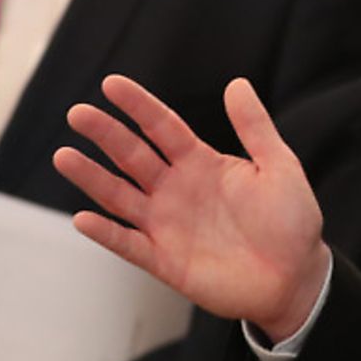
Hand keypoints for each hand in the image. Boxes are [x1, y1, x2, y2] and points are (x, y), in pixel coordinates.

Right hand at [53, 74, 330, 340]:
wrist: (296, 277)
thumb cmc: (292, 221)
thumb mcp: (279, 167)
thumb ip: (255, 127)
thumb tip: (236, 83)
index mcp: (201, 163)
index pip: (162, 127)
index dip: (138, 106)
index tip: (111, 84)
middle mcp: (176, 189)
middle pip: (132, 156)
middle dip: (105, 134)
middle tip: (77, 114)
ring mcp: (166, 224)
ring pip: (120, 196)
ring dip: (92, 177)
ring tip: (63, 155)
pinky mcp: (164, 260)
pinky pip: (128, 244)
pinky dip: (106, 234)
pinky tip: (83, 218)